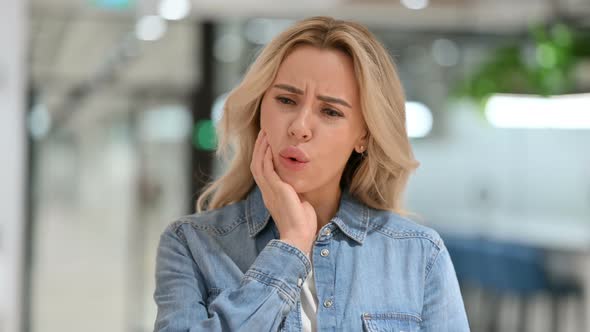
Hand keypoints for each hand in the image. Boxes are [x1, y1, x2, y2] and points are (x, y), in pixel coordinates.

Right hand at [250, 130, 316, 253]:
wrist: (299, 237)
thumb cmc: (302, 225)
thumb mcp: (299, 203)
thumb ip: (296, 192)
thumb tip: (302, 183)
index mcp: (270, 196)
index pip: (262, 172)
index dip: (262, 156)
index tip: (267, 143)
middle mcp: (267, 192)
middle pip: (256, 164)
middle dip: (259, 148)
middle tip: (263, 133)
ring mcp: (269, 191)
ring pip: (258, 164)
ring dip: (261, 148)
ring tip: (265, 134)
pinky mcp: (275, 190)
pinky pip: (266, 169)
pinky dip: (267, 156)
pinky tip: (270, 146)